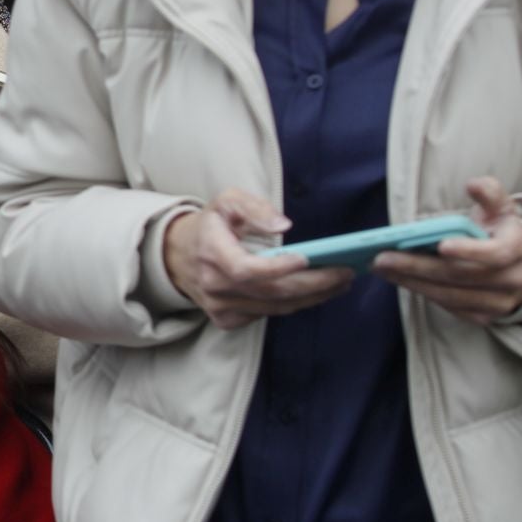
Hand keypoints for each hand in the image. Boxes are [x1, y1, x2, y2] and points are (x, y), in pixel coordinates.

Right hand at [163, 189, 353, 329]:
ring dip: (312, 297)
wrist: (176, 256)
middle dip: (314, 285)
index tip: (309, 258)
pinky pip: (267, 315)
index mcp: (212, 253)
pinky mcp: (226, 320)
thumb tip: (284, 226)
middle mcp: (214, 286)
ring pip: (275, 308)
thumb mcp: (227, 202)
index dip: (278, 268)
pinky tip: (312, 292)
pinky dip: (293, 304)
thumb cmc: (210, 226)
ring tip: (339, 282)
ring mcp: (220, 307)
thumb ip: (255, 208)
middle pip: (271, 293)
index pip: (247, 270)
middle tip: (344, 274)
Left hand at [373, 177, 521, 324]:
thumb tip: (473, 184)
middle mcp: (511, 279)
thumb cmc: (501, 232)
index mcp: (516, 248)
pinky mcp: (484, 316)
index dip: (469, 251)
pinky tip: (399, 279)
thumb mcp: (501, 208)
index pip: (495, 253)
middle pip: (460, 276)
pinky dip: (423, 292)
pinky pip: (449, 307)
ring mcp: (499, 302)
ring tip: (382, 268)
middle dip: (418, 267)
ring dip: (412, 283)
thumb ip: (489, 193)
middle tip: (382, 258)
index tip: (440, 245)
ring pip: (451, 296)